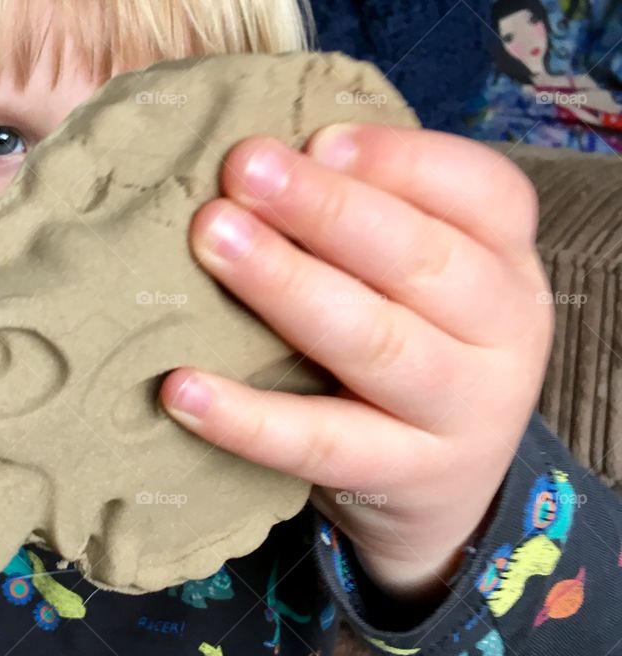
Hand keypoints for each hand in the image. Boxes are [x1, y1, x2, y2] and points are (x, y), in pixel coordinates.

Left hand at [161, 125, 553, 599]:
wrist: (450, 481)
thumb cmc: (417, 342)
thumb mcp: (423, 276)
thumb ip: (372, 218)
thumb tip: (266, 161)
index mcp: (508, 260)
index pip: (480, 191)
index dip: (398, 160)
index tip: (316, 140)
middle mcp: (502, 332)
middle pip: (422, 259)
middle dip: (327, 210)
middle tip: (243, 169)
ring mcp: (461, 412)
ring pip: (375, 344)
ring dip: (288, 286)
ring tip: (214, 240)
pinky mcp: (404, 476)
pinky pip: (320, 444)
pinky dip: (248, 417)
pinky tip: (182, 387)